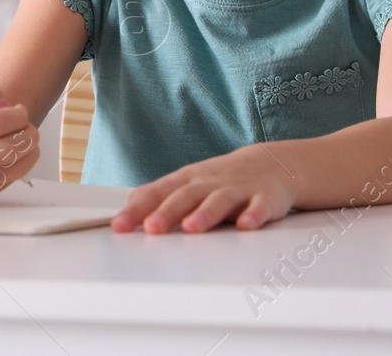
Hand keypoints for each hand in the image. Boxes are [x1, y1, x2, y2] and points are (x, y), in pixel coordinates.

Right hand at [0, 77, 39, 202]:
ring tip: (23, 141)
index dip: (17, 117)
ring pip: (9, 170)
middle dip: (28, 136)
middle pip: (5, 150)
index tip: (21, 111)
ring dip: (27, 154)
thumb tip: (4, 105)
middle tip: (28, 128)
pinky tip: (10, 157)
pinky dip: (15, 169)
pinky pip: (4, 184)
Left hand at [110, 143, 296, 233]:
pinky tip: (246, 225)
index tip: (119, 225)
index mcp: (188, 181)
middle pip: (186, 196)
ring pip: (220, 201)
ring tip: (191, 227)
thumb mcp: (188, 183)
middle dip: (168, 212)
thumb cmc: (222, 179)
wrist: (271, 164)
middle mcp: (209, 183)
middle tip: (151, 228)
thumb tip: (128, 208)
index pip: (158, 194)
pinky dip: (254, 215)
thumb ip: (160, 196)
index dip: (138, 210)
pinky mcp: (265, 198)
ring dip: (205, 214)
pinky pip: (260, 207)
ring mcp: (238, 190)